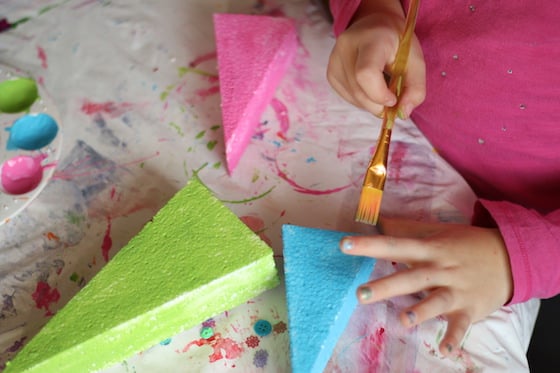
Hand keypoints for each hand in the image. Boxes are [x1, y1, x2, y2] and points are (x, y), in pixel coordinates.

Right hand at [327, 10, 425, 117]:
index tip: (393, 99)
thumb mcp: (415, 60)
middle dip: (379, 105)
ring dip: (372, 103)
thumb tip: (403, 113)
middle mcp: (346, 48)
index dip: (379, 94)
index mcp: (370, 39)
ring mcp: (334, 61)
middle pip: (359, 91)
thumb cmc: (397, 42)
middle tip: (393, 101)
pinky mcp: (331, 73)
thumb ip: (415, 88)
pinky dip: (363, 100)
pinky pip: (348, 98)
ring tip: (382, 88)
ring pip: (354, 99)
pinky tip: (370, 87)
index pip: (366, 74)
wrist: (374, 26)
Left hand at [339, 218, 512, 355]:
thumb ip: (405, 229)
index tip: (344, 244)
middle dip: (387, 286)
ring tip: (401, 319)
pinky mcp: (470, 309)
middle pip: (411, 278)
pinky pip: (461, 325)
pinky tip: (444, 349)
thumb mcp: (436, 231)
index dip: (370, 245)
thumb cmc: (464, 244)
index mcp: (429, 249)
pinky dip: (454, 337)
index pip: (395, 244)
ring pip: (436, 302)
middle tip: (360, 293)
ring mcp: (456, 290)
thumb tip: (376, 219)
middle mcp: (440, 269)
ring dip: (420, 311)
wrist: (509, 257)